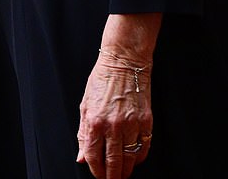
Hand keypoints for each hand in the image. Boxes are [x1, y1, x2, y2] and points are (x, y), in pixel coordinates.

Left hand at [77, 51, 152, 178]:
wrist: (124, 61)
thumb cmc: (103, 79)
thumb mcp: (86, 105)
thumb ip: (83, 133)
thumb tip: (82, 157)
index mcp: (95, 121)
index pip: (94, 157)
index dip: (96, 171)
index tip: (98, 175)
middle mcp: (113, 125)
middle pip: (113, 163)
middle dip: (111, 177)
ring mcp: (131, 124)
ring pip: (129, 159)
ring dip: (125, 171)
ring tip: (123, 173)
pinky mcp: (146, 121)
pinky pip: (143, 148)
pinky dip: (139, 157)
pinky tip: (134, 158)